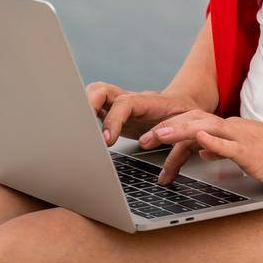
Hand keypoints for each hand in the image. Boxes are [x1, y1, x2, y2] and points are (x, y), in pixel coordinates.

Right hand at [86, 82, 207, 146]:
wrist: (185, 105)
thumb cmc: (185, 118)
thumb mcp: (185, 131)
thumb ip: (175, 145)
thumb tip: (163, 172)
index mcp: (147, 102)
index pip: (124, 104)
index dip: (113, 120)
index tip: (107, 140)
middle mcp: (129, 99)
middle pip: (101, 89)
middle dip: (88, 104)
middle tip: (82, 128)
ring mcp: (119, 104)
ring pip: (95, 94)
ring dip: (83, 107)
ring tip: (77, 129)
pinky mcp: (113, 112)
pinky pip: (95, 108)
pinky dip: (85, 117)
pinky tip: (81, 134)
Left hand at [137, 111, 262, 189]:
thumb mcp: (248, 152)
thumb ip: (223, 149)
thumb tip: (201, 150)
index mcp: (232, 129)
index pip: (194, 123)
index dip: (171, 128)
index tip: (150, 137)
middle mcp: (235, 129)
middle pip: (193, 120)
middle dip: (166, 128)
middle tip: (143, 139)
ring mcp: (244, 139)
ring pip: (206, 128)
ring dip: (180, 131)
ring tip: (158, 135)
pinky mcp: (255, 153)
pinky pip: (230, 145)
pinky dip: (213, 141)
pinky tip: (199, 140)